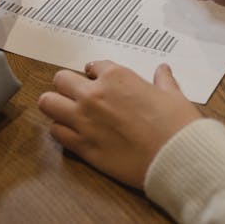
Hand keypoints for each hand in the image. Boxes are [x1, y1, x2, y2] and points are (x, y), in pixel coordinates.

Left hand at [39, 61, 201, 188]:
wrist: (175, 157)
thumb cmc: (176, 126)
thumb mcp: (173, 95)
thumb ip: (163, 81)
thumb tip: (163, 71)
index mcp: (117, 77)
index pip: (92, 66)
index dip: (95, 73)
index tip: (97, 79)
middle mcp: (94, 95)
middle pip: (61, 80)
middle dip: (68, 86)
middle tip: (78, 95)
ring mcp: (84, 120)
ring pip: (48, 103)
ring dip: (56, 106)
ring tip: (67, 112)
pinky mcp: (82, 146)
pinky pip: (55, 132)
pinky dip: (61, 131)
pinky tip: (73, 133)